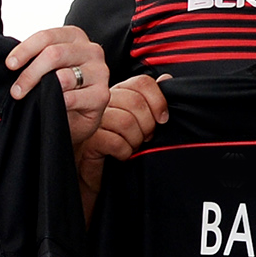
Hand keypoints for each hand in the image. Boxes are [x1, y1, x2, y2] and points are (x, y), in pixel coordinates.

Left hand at [5, 25, 110, 150]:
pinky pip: (72, 98)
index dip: (25, 50)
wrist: (80, 118)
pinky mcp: (102, 95)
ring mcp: (100, 72)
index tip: (9, 65)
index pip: (46, 37)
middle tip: (16, 91)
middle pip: (54, 54)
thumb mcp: (48, 68)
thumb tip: (11, 63)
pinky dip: (57, 104)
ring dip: (41, 90)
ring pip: (63, 77)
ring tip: (31, 100)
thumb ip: (36, 60)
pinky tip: (51, 108)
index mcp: (75, 37)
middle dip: (30, 73)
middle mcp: (91, 50)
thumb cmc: (61, 89)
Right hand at [75, 74, 167, 217]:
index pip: (141, 83)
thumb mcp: (139, 123)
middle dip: (148, 124)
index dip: (157, 100)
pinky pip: (115, 141)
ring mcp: (95, 121)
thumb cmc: (119, 150)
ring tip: (132, 147)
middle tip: (145, 138)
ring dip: (136, 140)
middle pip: (135, 101)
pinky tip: (122, 156)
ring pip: (126, 121)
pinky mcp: (89, 141)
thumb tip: (166, 79)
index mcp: (119, 95)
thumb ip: (150, 101)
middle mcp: (106, 104)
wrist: (98, 178)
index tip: (162, 119)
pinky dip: (125, 152)